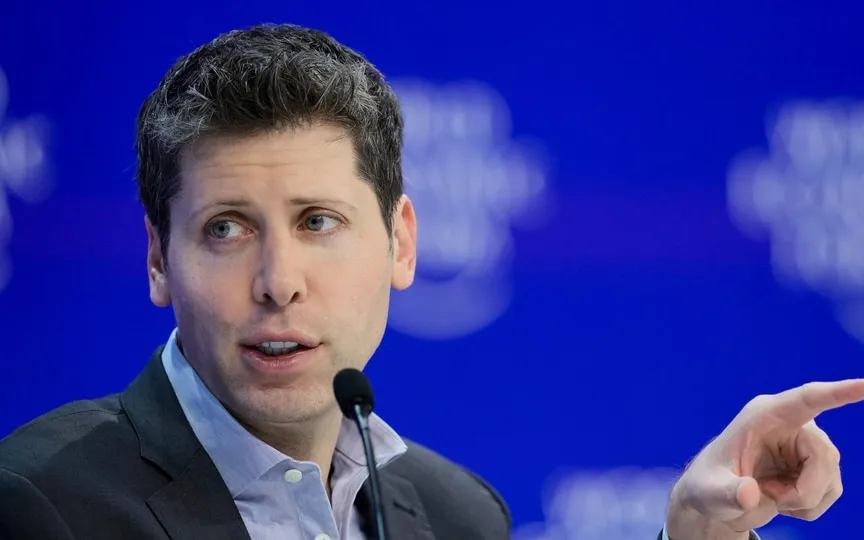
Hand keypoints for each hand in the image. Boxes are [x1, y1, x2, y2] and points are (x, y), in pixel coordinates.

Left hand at [666, 379, 863, 539]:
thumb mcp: (709, 492)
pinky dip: (808, 506)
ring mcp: (805, 444)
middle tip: (774, 499)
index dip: (839, 391)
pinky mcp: (815, 465)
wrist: (717, 500)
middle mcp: (790, 423)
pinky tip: (782, 500)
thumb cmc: (708, 485)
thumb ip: (727, 493)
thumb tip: (749, 494)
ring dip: (804, 499)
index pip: (807, 399)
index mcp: (764, 414)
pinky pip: (831, 490)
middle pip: (823, 454)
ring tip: (771, 496)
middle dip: (805, 488)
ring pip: (830, 476)